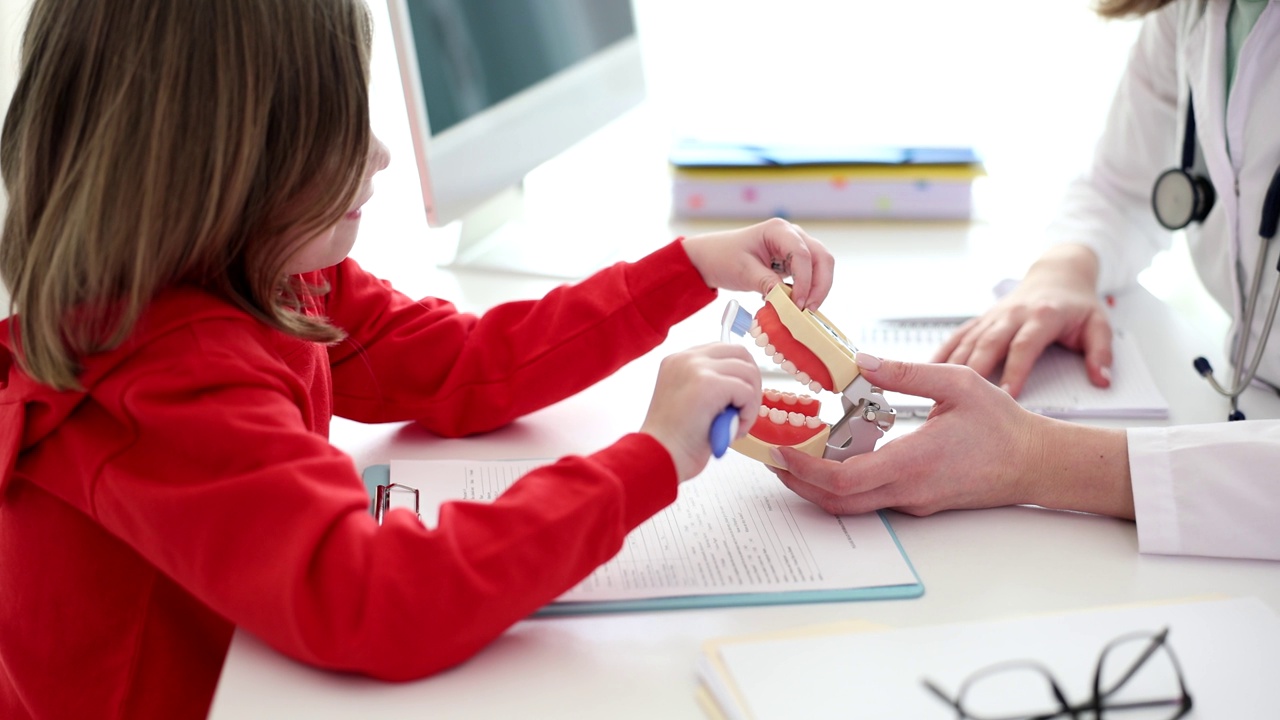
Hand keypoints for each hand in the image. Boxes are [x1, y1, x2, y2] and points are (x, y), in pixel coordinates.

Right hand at [640, 343, 760, 481]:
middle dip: (752, 382)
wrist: (658, 458)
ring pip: (747, 372)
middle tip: (745, 410)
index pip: (722, 351)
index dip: (739, 374)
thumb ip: (710, 385)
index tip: (738, 400)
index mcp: (678, 360)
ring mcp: (695, 367)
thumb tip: (743, 385)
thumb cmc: (674, 441)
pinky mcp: (708, 384)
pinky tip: (734, 430)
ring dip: (751, 401)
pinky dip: (748, 413)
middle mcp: (685, 358)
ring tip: (737, 425)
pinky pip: (746, 391)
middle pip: (739, 353)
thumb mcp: (690, 401)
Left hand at [681, 218, 834, 310]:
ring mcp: (795, 246)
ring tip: (805, 310)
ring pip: (821, 266)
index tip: (798, 304)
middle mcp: (792, 234)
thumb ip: (768, 283)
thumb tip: (790, 301)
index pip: (803, 254)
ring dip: (817, 288)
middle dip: (819, 285)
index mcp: (778, 230)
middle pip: (821, 258)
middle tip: (809, 310)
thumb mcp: (744, 272)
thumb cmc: (723, 258)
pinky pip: (811, 274)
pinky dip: (809, 289)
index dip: (805, 281)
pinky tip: (796, 304)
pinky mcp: (793, 261)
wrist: (710, 257)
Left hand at [770, 355, 1132, 517]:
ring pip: (849, 506)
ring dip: (815, 485)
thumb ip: (906, 373)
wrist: (1036, 463)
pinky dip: (841, 484)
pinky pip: (869, 499)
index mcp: (914, 463)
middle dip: (796, 482)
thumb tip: (862, 361)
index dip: (803, 470)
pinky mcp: (916, 501)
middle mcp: (907, 490)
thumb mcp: (957, 383)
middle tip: (770, 456)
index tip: (780, 452)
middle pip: (835, 501)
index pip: (842, 480)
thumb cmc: (1003, 426)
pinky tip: (833, 456)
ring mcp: (911, 501)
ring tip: (792, 455)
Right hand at [931, 244, 1112, 396]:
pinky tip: (928, 370)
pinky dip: (942, 353)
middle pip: (989, 344)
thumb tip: (1102, 379)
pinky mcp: (982, 320)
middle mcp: (1013, 314)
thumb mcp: (1099, 324)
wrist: (1057, 275)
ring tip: (938, 389)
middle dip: (974, 371)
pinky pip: (958, 337)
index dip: (1015, 370)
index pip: (1025, 346)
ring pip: (969, 341)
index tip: (1007, 395)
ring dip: (952, 364)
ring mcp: (994, 317)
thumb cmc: (1076, 304)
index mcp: (1042, 316)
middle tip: (962, 397)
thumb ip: (1101, 352)